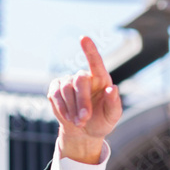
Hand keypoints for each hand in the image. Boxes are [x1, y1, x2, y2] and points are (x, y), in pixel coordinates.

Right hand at [47, 36, 121, 163]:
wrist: (84, 131)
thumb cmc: (102, 121)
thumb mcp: (112, 116)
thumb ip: (114, 103)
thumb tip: (112, 88)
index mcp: (101, 79)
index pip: (96, 62)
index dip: (90, 50)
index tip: (84, 38)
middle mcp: (84, 77)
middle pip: (79, 81)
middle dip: (82, 101)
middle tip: (84, 118)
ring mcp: (68, 81)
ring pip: (66, 89)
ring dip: (72, 108)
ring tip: (79, 122)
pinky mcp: (55, 88)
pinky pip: (55, 95)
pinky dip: (62, 109)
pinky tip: (69, 118)